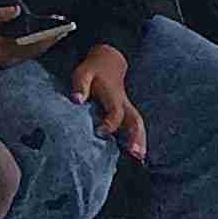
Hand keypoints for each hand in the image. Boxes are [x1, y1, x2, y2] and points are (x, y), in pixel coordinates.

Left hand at [67, 43, 144, 157]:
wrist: (108, 61)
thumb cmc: (93, 70)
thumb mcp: (83, 73)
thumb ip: (80, 86)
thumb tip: (76, 100)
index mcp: (113, 96)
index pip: (116, 113)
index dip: (109, 124)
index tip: (99, 132)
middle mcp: (124, 103)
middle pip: (135, 121)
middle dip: (136, 137)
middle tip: (135, 153)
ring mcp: (127, 108)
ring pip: (138, 125)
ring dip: (140, 140)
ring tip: (140, 157)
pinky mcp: (126, 112)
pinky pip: (135, 125)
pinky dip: (138, 138)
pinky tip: (136, 153)